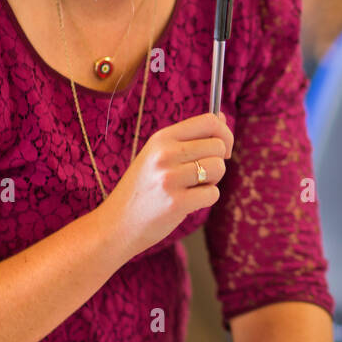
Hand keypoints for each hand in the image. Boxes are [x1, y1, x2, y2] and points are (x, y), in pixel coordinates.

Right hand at [96, 112, 234, 257]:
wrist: (116, 224)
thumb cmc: (143, 188)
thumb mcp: (158, 154)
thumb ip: (189, 137)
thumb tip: (222, 118)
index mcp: (162, 138)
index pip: (209, 121)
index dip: (225, 134)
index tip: (223, 149)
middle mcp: (165, 154)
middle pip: (218, 146)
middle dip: (217, 161)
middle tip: (198, 175)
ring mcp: (170, 178)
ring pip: (219, 168)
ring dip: (212, 181)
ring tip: (191, 188)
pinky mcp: (176, 202)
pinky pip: (213, 193)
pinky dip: (206, 199)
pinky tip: (187, 202)